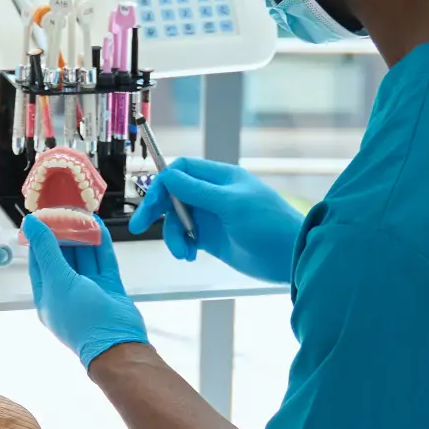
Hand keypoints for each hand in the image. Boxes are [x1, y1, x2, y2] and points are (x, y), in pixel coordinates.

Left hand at [22, 215, 150, 366]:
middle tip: (65, 210)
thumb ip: (46, 250)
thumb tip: (30, 224)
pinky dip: (100, 243)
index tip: (42, 216)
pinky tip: (98, 225)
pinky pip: (103, 261)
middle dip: (63, 234)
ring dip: (82, 236)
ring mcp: (89, 289)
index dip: (40, 238)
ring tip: (82, 212)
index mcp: (47, 295)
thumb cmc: (81, 317)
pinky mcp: (109, 287)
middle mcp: (67, 291)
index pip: (39, 261)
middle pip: (63, 256)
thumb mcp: (58, 281)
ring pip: (84, 257)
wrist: (117, 343)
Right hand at [131, 156, 301, 283]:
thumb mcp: (231, 204)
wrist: (289, 256)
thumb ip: (197, 191)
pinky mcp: (212, 238)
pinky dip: (182, 246)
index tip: (152, 204)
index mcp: (220, 178)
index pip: (181, 171)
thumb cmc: (269, 224)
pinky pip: (186, 237)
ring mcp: (211, 216)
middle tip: (138, 226)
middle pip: (173, 195)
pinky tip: (190, 256)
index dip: (162, 184)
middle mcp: (213, 194)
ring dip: (173, 236)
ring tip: (184, 253)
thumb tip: (168, 177)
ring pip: (177, 220)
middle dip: (157, 210)